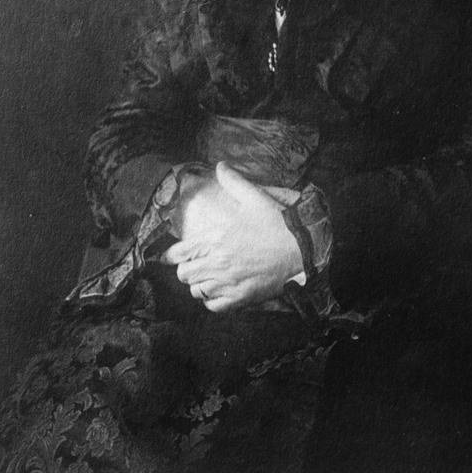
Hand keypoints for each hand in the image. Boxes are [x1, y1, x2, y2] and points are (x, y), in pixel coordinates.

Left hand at [161, 162, 302, 311]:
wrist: (302, 248)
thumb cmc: (277, 223)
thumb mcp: (255, 197)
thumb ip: (234, 181)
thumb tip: (221, 165)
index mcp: (216, 238)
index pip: (179, 253)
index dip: (171, 255)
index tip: (169, 256)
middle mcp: (218, 262)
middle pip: (184, 275)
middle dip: (187, 269)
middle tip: (195, 265)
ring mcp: (228, 282)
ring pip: (197, 291)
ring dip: (199, 284)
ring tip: (206, 278)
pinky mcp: (240, 298)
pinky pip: (213, 306)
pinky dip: (212, 301)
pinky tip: (218, 292)